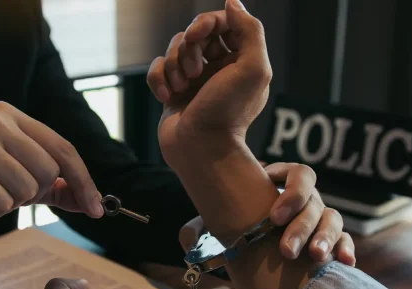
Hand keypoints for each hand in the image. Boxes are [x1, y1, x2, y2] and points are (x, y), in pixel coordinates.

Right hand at [0, 101, 102, 281]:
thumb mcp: (15, 183)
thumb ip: (53, 188)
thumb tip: (90, 200)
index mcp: (8, 115)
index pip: (63, 149)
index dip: (83, 182)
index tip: (97, 210)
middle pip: (49, 171)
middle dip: (31, 194)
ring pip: (27, 189)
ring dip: (6, 204)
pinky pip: (1, 204)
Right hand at [147, 0, 271, 165]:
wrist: (201, 150)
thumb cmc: (229, 113)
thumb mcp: (254, 68)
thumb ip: (250, 30)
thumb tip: (232, 2)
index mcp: (240, 59)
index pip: (222, 22)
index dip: (207, 22)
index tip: (199, 34)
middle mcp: (218, 67)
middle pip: (195, 32)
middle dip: (188, 46)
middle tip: (194, 71)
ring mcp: (194, 80)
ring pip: (174, 49)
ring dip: (174, 65)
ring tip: (183, 88)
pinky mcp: (172, 91)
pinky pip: (157, 69)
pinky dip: (159, 80)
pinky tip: (168, 97)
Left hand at [179, 163, 355, 265]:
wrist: (254, 259)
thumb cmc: (236, 235)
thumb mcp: (218, 229)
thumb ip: (204, 229)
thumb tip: (188, 236)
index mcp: (281, 186)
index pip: (300, 175)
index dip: (291, 192)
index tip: (274, 217)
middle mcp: (305, 200)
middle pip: (314, 202)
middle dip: (302, 226)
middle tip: (287, 251)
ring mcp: (320, 220)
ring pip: (333, 220)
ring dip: (324, 238)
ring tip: (314, 257)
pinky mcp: (331, 243)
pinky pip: (345, 242)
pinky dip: (345, 250)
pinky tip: (343, 263)